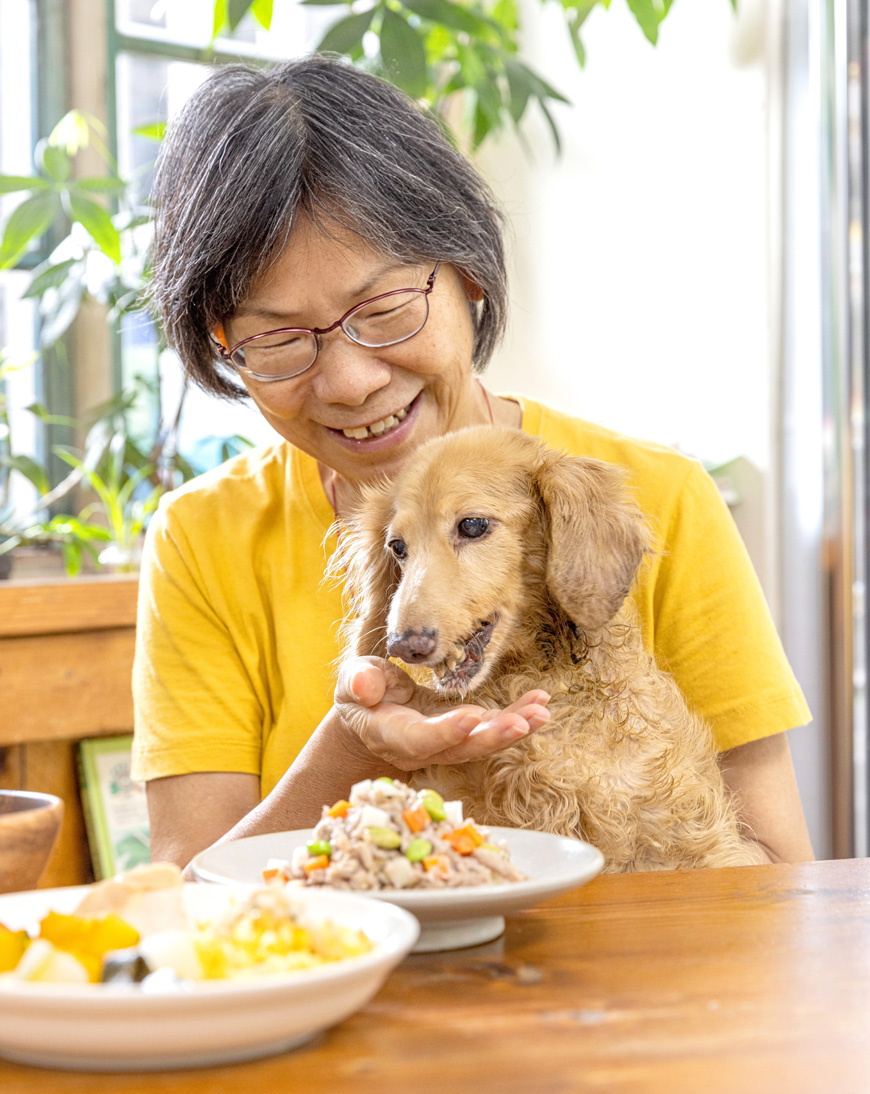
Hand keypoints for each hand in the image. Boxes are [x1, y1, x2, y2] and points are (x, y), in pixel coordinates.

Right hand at [334, 656, 549, 769]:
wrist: (371, 715)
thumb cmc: (361, 693)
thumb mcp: (351, 682)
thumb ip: (358, 682)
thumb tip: (364, 686)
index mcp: (391, 734)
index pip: (419, 739)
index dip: (445, 733)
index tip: (471, 719)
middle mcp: (423, 748)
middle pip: (459, 750)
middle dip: (492, 739)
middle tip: (521, 725)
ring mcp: (447, 744)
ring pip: (482, 744)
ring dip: (514, 730)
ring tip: (541, 714)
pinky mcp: (465, 732)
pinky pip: (493, 728)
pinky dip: (518, 717)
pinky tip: (541, 704)